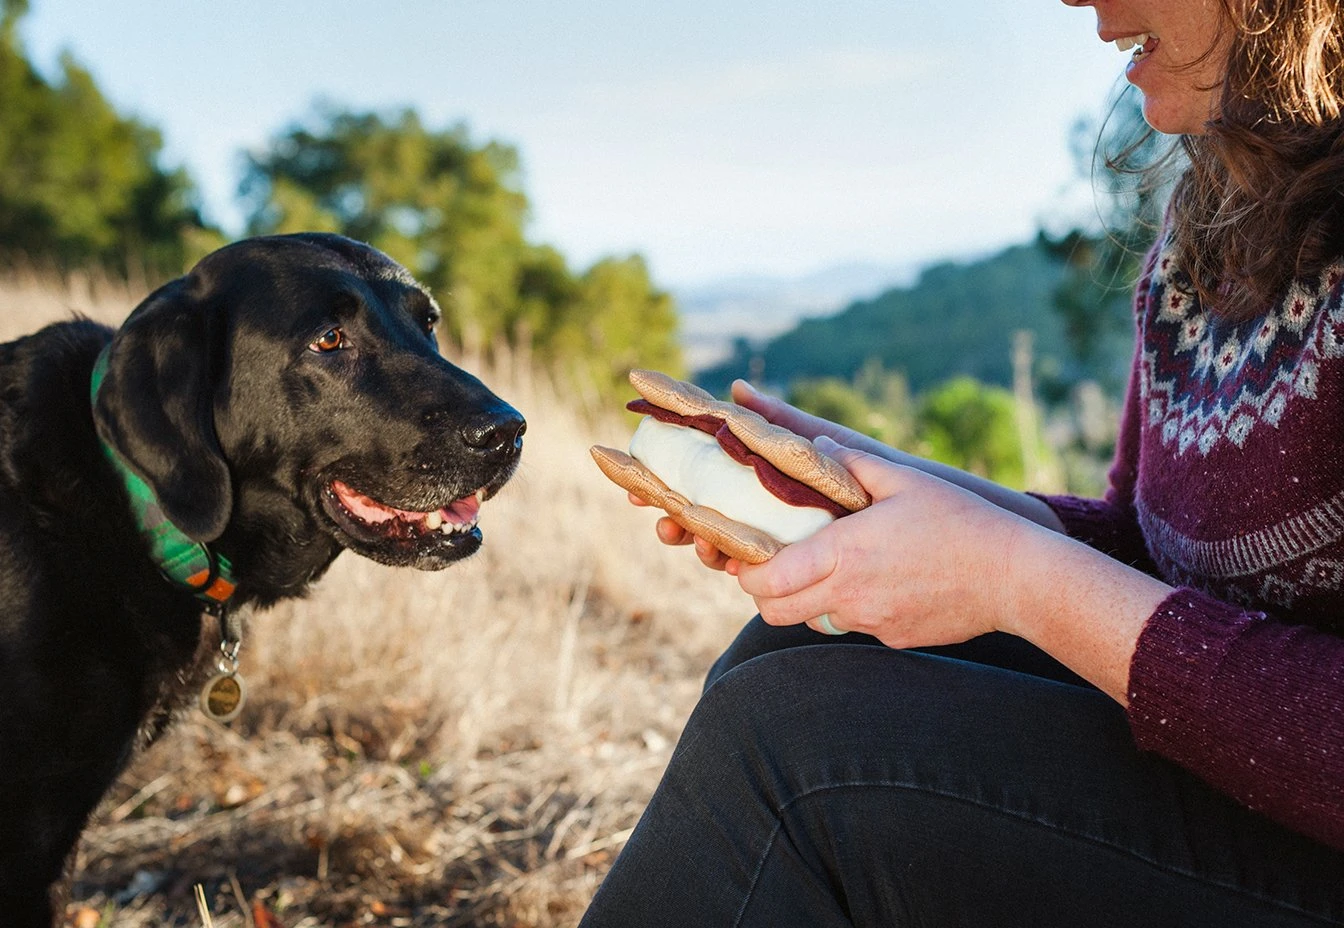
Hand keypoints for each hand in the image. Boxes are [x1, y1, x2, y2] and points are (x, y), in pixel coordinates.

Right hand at [632, 380, 888, 569]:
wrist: (914, 513)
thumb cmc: (868, 470)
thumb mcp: (820, 440)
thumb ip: (780, 420)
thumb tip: (733, 389)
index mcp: (759, 477)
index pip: (702, 479)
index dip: (664, 481)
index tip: (637, 482)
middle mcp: (760, 510)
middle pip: (700, 515)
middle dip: (672, 517)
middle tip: (657, 517)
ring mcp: (774, 539)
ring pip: (720, 545)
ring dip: (698, 543)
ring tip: (692, 538)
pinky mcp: (795, 566)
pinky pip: (755, 570)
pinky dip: (735, 565)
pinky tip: (726, 561)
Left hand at [732, 437, 1038, 644]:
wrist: (1013, 577)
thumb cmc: (960, 521)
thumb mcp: (905, 479)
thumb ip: (853, 463)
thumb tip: (816, 446)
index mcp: (842, 552)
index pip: (768, 579)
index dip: (747, 572)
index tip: (747, 557)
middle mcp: (849, 594)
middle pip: (775, 612)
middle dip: (765, 594)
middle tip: (775, 568)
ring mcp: (870, 621)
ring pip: (813, 621)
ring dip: (807, 602)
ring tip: (826, 571)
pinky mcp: (893, 638)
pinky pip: (854, 628)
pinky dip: (851, 610)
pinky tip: (875, 584)